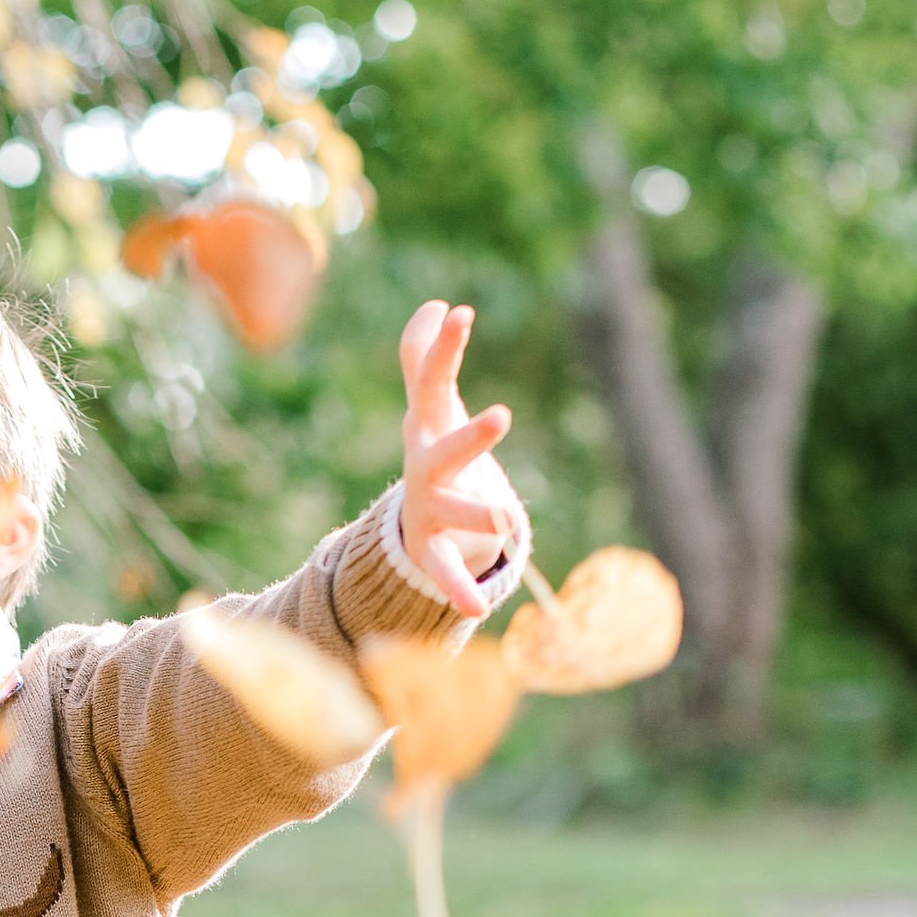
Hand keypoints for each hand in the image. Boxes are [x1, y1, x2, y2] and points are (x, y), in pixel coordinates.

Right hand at [398, 300, 520, 618]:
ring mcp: (428, 512)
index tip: (461, 313)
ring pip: (454, 513)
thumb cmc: (431, 454)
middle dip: (470, 438)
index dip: (444, 351)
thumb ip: (427, 359)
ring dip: (478, 515)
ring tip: (505, 519)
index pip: (432, 384)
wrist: (410, 525)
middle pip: (444, 453)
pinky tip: (478, 609)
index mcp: (425, 430)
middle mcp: (424, 470)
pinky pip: (445, 572)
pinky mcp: (434, 552)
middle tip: (502, 417)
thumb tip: (438, 306)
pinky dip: (459, 589)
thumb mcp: (429, 408)